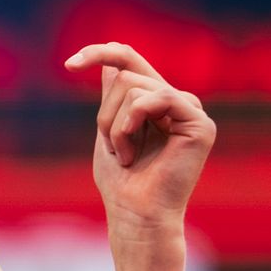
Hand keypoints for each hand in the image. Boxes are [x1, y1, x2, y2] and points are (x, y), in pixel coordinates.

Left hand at [64, 43, 215, 232]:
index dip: (99, 53)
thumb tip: (112, 63)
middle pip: (126, 76)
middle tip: (113, 148)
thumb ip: (114, 97)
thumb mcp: (109, 130)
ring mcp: (191, 112)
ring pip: (135, 88)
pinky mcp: (201, 124)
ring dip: (115, 126)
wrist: (135, 217)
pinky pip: (159, 97)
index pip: (129, 60)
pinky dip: (133, 123)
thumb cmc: (121, 184)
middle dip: (105, 114)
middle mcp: (177, 102)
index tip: (69, 65)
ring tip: (126, 157)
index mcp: (157, 102)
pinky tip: (134, 151)